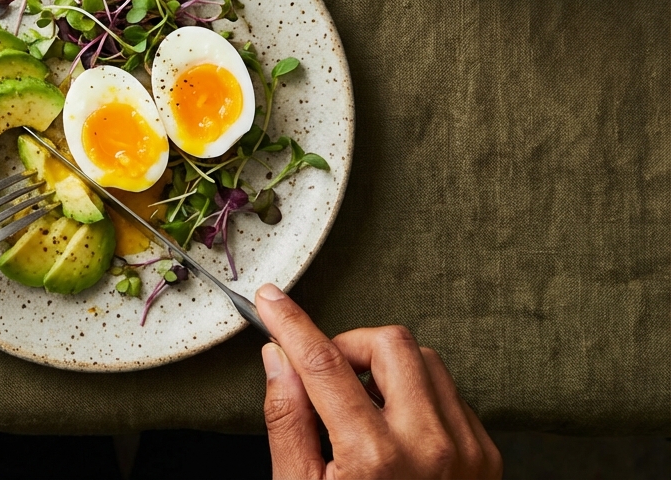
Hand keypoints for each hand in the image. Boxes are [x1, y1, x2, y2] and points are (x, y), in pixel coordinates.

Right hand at [256, 283, 500, 478]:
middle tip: (324, 373)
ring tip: (358, 405)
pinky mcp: (487, 456)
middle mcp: (429, 446)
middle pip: (388, 343)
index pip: (324, 363)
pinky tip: (392, 427)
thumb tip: (278, 360)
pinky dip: (414, 394)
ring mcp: (467, 450)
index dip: (292, 323)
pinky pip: (449, 393)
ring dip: (384, 367)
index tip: (272, 301)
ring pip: (424, 360)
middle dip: (348, 345)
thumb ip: (287, 421)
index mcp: (374, 458)